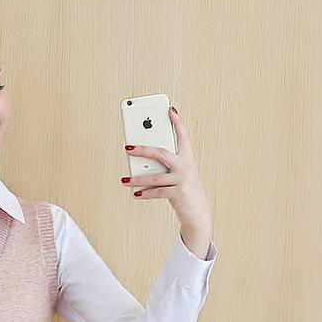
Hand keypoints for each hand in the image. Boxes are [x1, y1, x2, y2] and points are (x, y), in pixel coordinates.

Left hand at [120, 105, 211, 234]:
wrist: (197, 212)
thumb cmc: (184, 190)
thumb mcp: (178, 175)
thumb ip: (165, 167)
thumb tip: (142, 164)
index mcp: (188, 158)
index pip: (183, 136)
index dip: (177, 122)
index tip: (169, 109)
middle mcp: (187, 166)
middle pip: (161, 153)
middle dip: (143, 150)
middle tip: (127, 148)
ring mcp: (183, 179)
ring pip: (155, 177)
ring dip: (138, 179)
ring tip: (124, 180)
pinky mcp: (179, 193)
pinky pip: (157, 192)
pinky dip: (145, 193)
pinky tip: (135, 193)